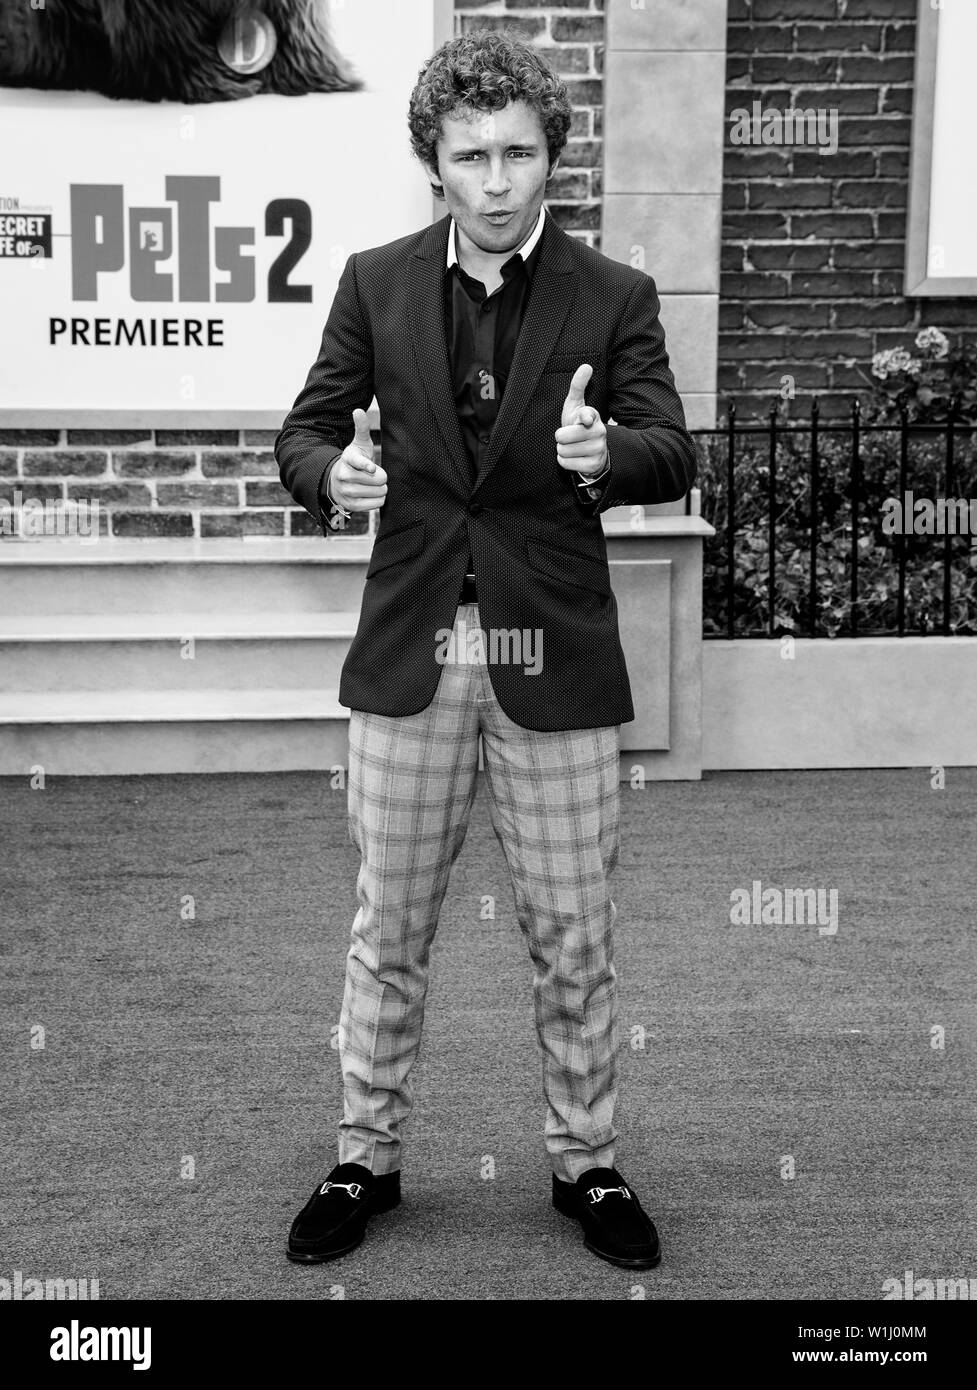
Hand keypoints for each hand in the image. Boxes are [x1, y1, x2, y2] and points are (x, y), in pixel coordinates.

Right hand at [327, 409, 387, 513]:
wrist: (338, 481)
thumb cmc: (355, 460)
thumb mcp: (359, 444)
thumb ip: (361, 428)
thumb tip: (358, 411)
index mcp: (348, 459)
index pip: (358, 462)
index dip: (366, 466)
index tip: (372, 469)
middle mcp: (344, 476)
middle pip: (377, 480)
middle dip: (382, 478)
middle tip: (375, 475)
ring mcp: (346, 492)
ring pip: (378, 493)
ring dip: (381, 489)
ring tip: (373, 484)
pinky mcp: (351, 506)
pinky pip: (376, 504)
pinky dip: (378, 500)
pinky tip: (371, 494)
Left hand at [555, 363, 607, 477]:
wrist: (590, 450)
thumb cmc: (578, 425)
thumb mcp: (576, 405)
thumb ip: (578, 386)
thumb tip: (586, 366)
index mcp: (592, 416)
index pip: (587, 416)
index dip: (584, 418)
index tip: (585, 419)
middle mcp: (598, 432)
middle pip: (562, 437)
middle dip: (560, 438)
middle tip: (567, 436)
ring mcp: (598, 449)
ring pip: (563, 451)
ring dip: (562, 450)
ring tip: (571, 446)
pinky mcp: (594, 465)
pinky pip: (566, 463)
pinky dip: (565, 461)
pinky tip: (574, 457)